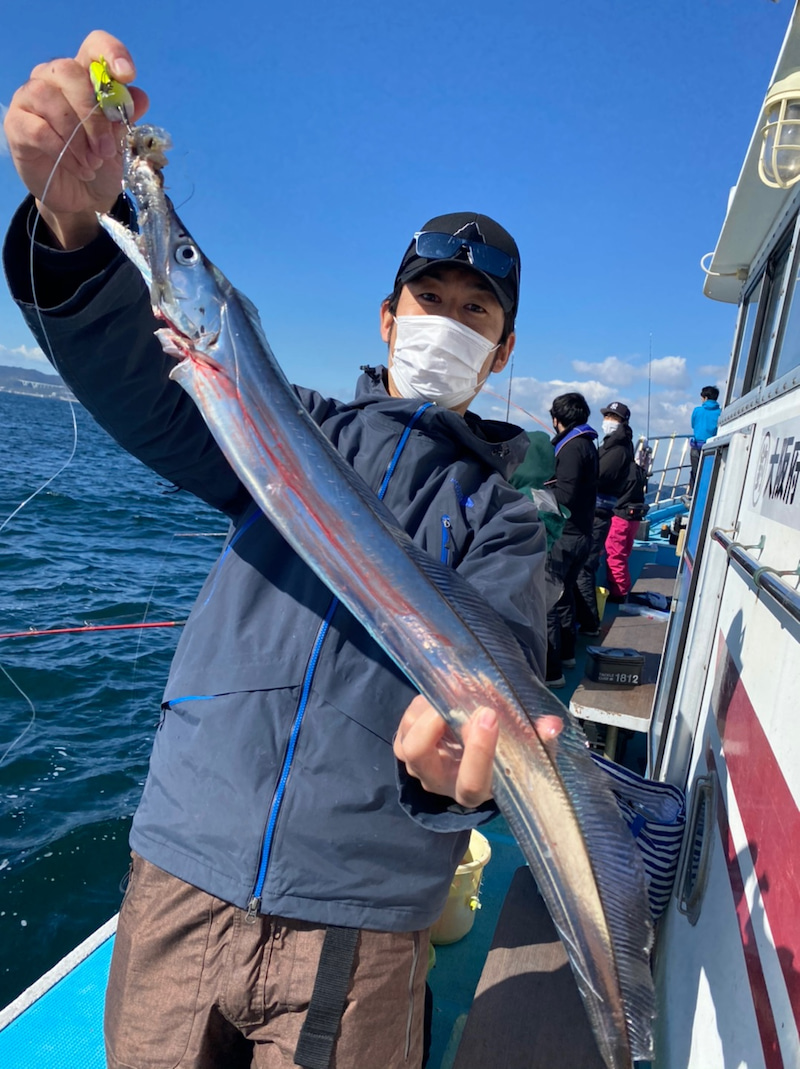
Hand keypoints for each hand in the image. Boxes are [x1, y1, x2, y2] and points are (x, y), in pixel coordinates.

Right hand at [3, 30, 148, 247]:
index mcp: (84, 76)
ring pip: (51, 99)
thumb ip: (127, 118)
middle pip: (69, 72)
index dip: (111, 53)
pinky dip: (63, 151)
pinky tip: (79, 168)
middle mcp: (54, 79)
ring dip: (77, 137)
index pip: (94, 47)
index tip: (127, 75)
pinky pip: (38, 130)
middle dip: (93, 114)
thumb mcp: (122, 143)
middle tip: (107, 149)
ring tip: (93, 164)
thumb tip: (139, 98)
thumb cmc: (103, 163)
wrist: (84, 198)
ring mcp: (31, 98)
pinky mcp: (18, 124)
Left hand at [393, 696, 564, 807]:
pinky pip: (403, 726)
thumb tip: (552, 725)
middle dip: (433, 723)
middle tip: (456, 696)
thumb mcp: (526, 752)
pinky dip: (419, 707)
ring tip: (451, 692)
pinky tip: (440, 697)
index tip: (490, 716)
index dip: (478, 752)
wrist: (474, 761)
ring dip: (426, 711)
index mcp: (474, 790)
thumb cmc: (504, 757)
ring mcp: (418, 766)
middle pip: (420, 757)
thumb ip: (539, 740)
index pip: (471, 783)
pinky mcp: (406, 748)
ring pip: (407, 739)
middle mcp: (440, 782)